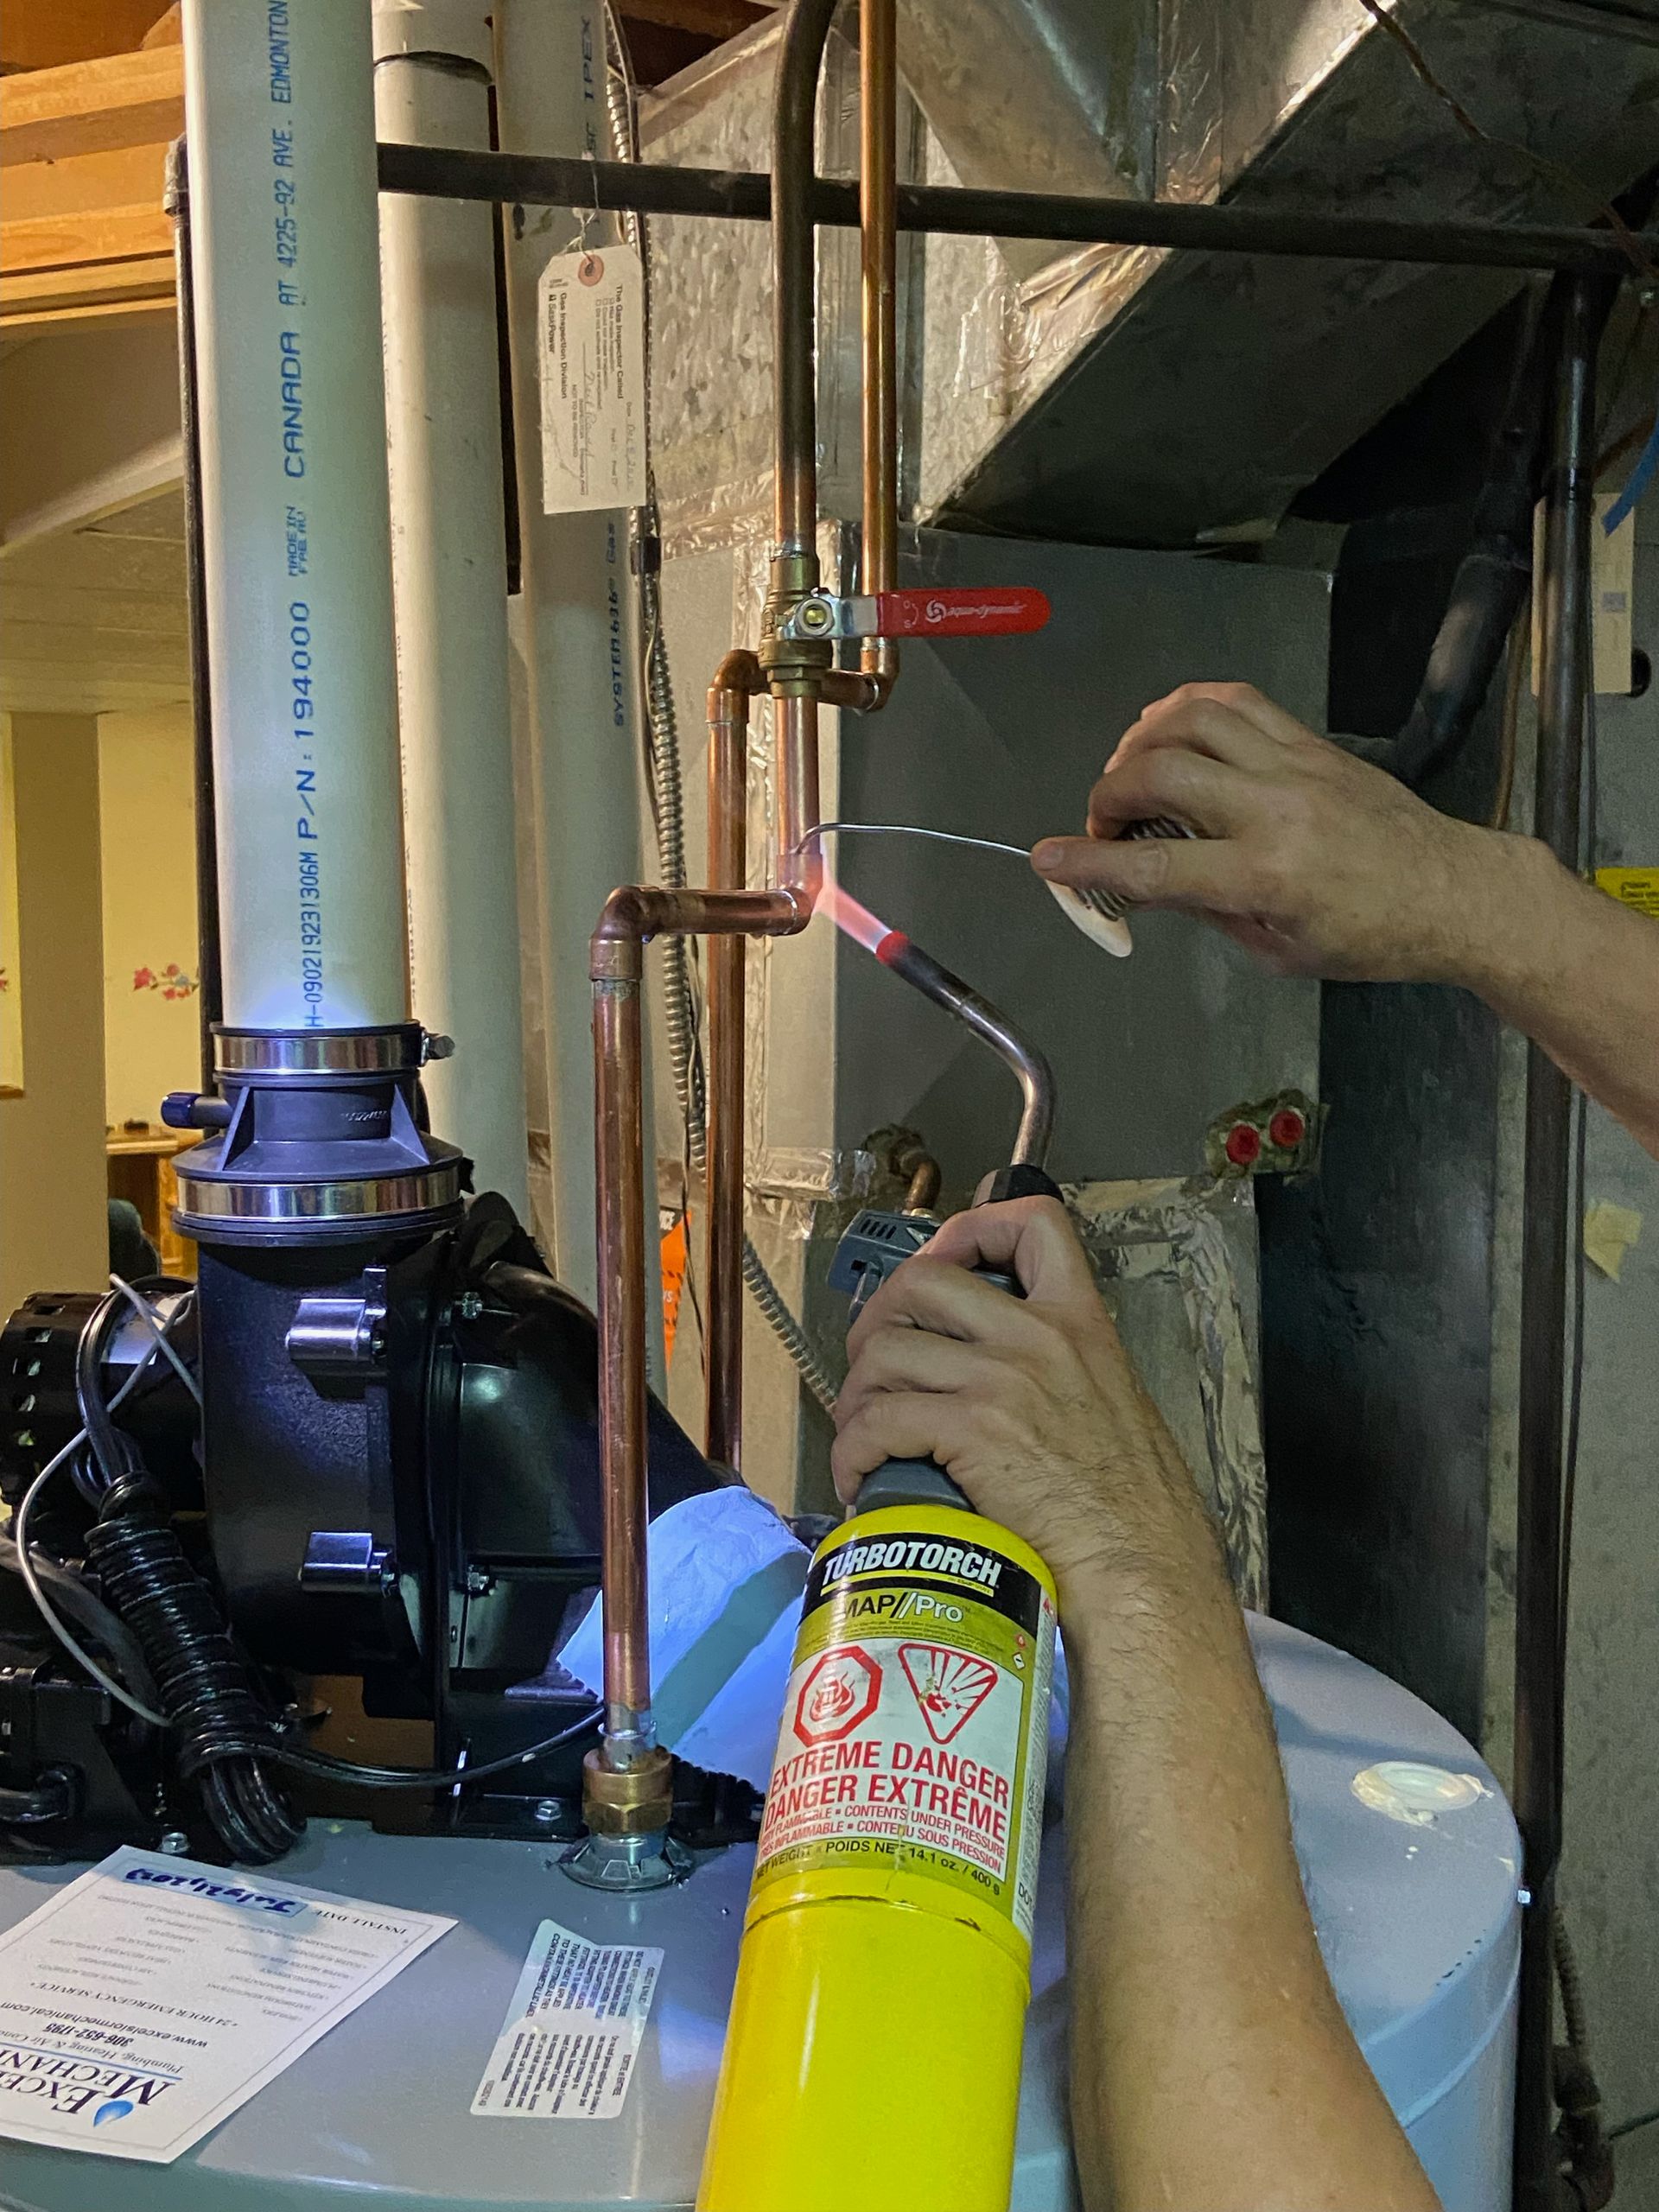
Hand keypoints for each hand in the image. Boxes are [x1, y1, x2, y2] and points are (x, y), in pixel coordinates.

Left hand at [830, 1197, 1225, 1622]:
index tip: (943, 1261)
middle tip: (876, 1362)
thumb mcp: (1116, 1401)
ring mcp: (1001, 1381)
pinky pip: (876, 1421)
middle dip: (880, 1316)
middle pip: (923, 1280)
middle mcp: (1037, 1337)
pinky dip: (852, 1450)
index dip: (971, 1228)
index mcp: (1079, 1322)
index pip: (1032, 1225)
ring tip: (864, 1430)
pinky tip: (860, 1477)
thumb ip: (1065, 1366)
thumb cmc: (1135, 1505)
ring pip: (886, 1349)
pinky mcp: (970, 1432)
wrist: (1141, 1565)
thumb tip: (1002, 1365)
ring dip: (858, 1392)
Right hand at [1030, 681, 1525, 983]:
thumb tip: (1145, 882)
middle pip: (1160, 772)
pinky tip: (1170, 730)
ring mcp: (1294, 764)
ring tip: (1132, 772)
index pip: (1154, 866)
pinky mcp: (1311, 741)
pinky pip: (1236, 701)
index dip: (1087, 862)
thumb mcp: (1278, 950)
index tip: (1046, 860)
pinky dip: (1187, 708)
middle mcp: (1275, 809)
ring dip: (1142, 741)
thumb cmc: (1368, 939)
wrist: (1452, 892)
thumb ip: (1207, 909)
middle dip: (1107, 795)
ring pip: (1191, 718)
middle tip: (1104, 824)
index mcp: (1266, 877)